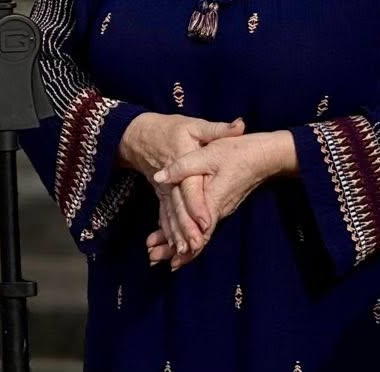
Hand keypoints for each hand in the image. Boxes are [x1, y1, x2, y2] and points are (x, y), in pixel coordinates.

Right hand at [118, 113, 243, 262]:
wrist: (138, 134)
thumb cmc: (171, 128)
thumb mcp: (195, 125)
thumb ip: (218, 129)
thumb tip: (241, 126)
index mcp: (181, 161)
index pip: (190, 186)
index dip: (197, 205)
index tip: (205, 222)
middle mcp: (171, 180)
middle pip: (179, 206)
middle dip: (186, 228)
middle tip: (194, 247)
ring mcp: (164, 189)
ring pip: (170, 215)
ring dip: (175, 235)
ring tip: (182, 255)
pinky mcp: (161, 195)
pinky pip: (164, 216)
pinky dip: (166, 232)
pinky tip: (169, 250)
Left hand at [146, 131, 293, 269]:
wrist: (265, 156)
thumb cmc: (238, 152)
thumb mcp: (208, 154)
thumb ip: (183, 167)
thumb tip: (158, 178)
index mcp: (213, 201)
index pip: (199, 233)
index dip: (184, 247)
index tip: (167, 260)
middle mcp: (217, 211)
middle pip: (196, 239)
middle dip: (173, 251)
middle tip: (151, 258)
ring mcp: (220, 210)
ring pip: (198, 235)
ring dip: (178, 245)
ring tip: (156, 254)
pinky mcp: (220, 205)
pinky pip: (203, 226)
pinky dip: (187, 234)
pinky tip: (174, 238)